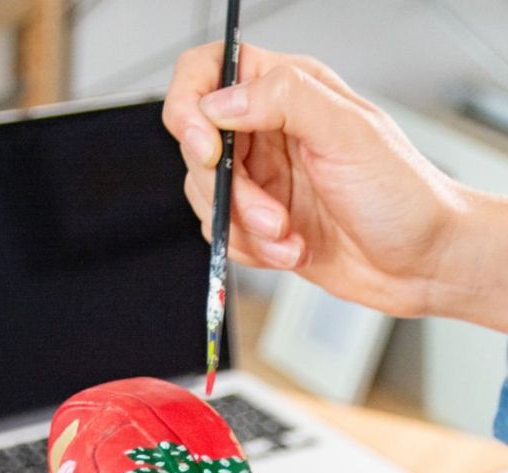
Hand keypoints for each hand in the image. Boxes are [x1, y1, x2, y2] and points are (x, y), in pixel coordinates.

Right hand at [163, 43, 507, 330]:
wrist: (420, 263)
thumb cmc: (403, 196)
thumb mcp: (348, 133)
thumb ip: (283, 100)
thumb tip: (219, 103)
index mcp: (288, 91)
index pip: (207, 71)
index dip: (190, 105)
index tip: (207, 147)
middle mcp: (267, 129)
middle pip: (197, 144)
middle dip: (229, 190)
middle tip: (271, 213)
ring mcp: (259, 176)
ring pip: (204, 194)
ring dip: (243, 226)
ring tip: (289, 235)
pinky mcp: (255, 220)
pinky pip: (220, 232)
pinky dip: (250, 249)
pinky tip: (290, 250)